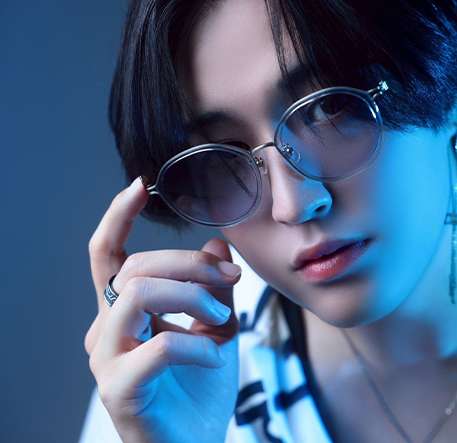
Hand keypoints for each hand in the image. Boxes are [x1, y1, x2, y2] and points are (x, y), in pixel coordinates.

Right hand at [85, 178, 240, 442]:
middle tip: (232, 279)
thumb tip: (217, 244)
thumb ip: (213, 288)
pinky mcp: (119, 390)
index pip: (108, 255)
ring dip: (192, 296)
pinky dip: (198, 343)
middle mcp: (104, 332)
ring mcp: (107, 361)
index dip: (118, 217)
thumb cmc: (200, 391)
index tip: (141, 185)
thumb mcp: (216, 327)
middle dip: (191, 264)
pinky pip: (158, 345)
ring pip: (139, 293)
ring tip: (221, 319)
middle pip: (136, 267)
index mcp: (123, 314)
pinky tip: (217, 356)